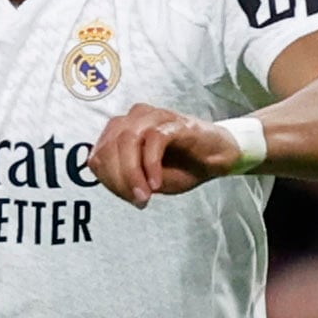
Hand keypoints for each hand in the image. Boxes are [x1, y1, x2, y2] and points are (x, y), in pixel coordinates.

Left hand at [89, 103, 251, 204]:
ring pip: (127, 141)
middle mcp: (133, 118)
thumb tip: (112, 182)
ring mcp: (154, 117)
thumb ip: (126, 179)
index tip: (128, 198)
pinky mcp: (174, 122)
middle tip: (138, 200)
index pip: (98, 155)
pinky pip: (154, 139)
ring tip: (145, 195)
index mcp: (121, 131)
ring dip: (132, 173)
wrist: (218, 157)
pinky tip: (157, 183)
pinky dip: (151, 164)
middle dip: (119, 180)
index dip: (108, 181)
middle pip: (109, 148)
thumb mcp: (148, 180)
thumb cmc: (183, 166)